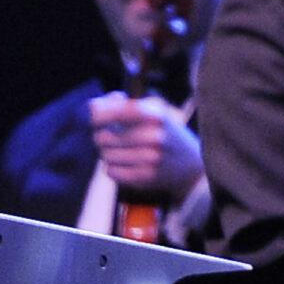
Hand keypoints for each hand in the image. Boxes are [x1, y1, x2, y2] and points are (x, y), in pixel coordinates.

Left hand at [89, 92, 203, 199]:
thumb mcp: (154, 113)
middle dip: (102, 137)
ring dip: (109, 154)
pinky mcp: (145, 177)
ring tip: (124, 151)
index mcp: (155, 115)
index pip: (116, 112)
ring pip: (105, 156)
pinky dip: (114, 168)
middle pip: (102, 137)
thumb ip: (124, 105)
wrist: (192, 166)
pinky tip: (128, 164)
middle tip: (112, 137)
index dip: (98, 114)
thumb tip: (93, 106)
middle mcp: (153, 136)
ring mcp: (149, 159)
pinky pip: (111, 171)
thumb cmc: (166, 135)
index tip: (92, 116)